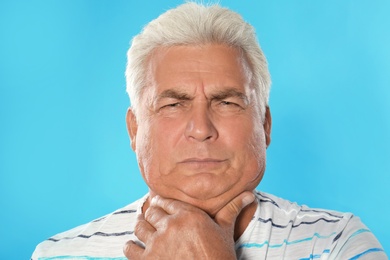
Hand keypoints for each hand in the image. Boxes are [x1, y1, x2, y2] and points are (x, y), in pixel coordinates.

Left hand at [123, 191, 254, 259]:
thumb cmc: (220, 256)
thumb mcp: (225, 231)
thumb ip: (233, 209)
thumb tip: (250, 194)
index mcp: (188, 215)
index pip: (165, 201)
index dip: (160, 202)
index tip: (157, 204)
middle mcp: (170, 226)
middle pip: (151, 212)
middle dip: (150, 215)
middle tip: (150, 218)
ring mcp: (158, 244)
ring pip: (139, 228)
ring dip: (140, 228)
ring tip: (142, 230)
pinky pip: (130, 249)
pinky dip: (131, 247)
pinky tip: (135, 248)